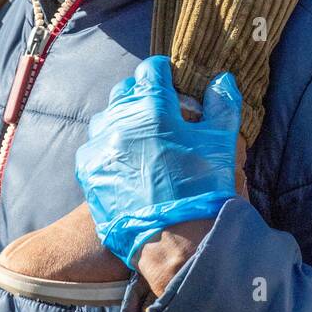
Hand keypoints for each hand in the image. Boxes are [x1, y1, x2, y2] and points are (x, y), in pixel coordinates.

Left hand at [75, 55, 241, 270]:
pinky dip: (107, 147)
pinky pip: (93, 147)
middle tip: (157, 109)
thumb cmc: (203, 189)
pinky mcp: (89, 171)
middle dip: (141, 94)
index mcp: (153, 107)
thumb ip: (222, 105)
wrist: (174, 241)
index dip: (162, 72)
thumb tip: (221, 80)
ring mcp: (101, 146)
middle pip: (125, 91)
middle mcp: (121, 120)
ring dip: (121, 119)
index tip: (168, 79)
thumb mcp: (221, 142)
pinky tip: (123, 160)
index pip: (150, 70)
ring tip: (138, 135)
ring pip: (105, 117)